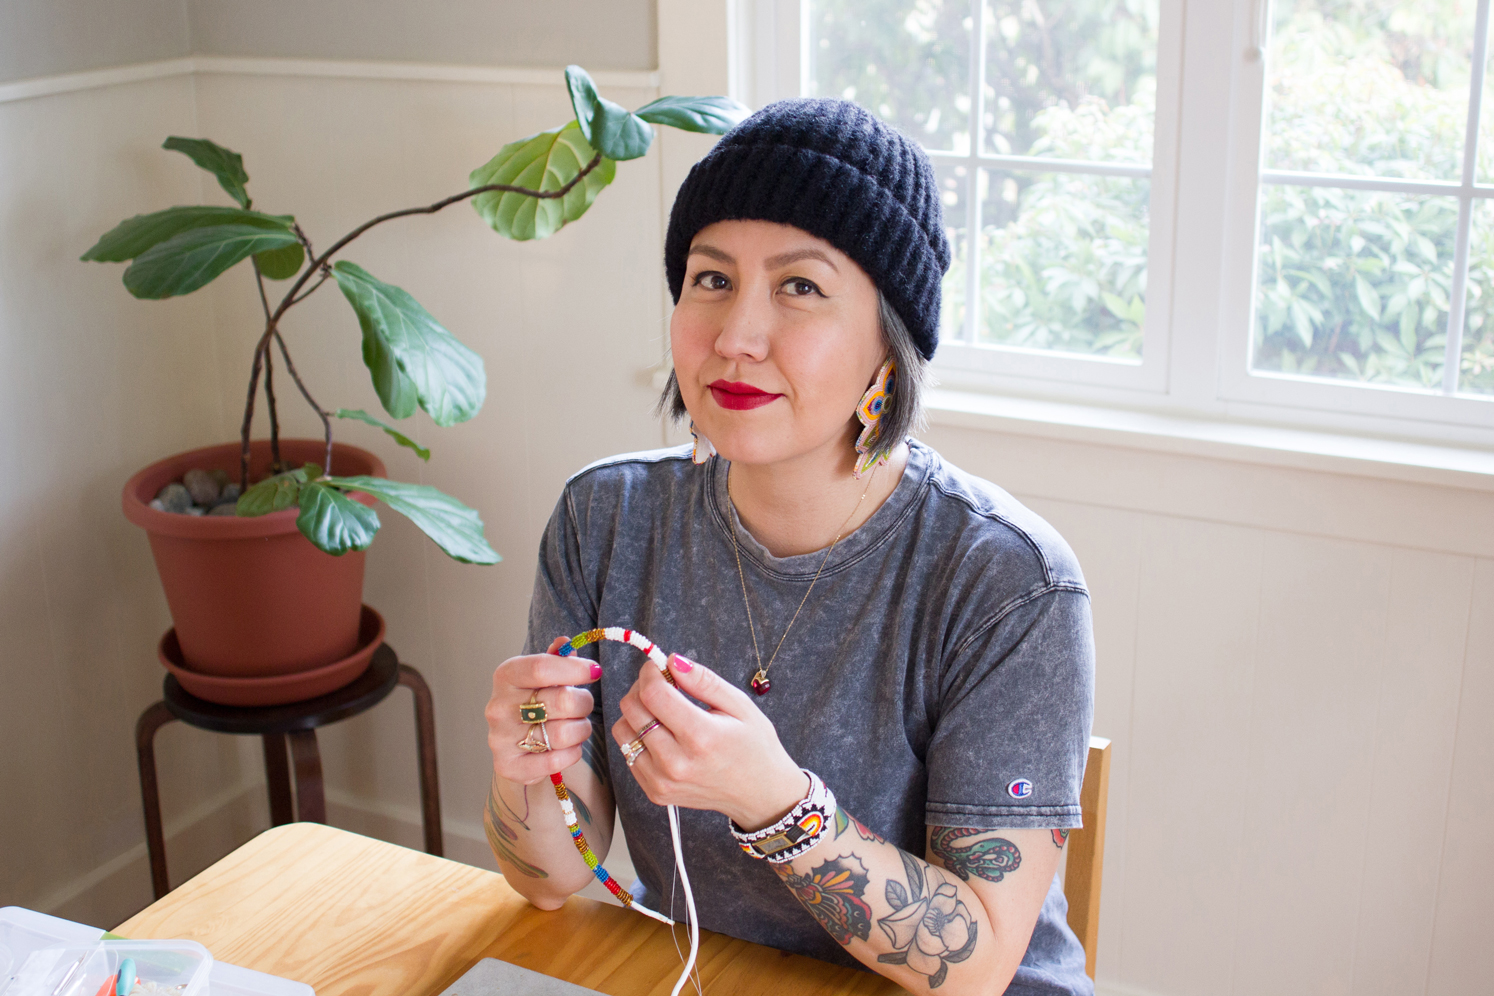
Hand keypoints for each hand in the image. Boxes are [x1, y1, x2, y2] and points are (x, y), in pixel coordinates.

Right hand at [487, 636, 601, 784]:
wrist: (514, 744)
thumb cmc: (533, 702)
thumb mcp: (542, 676)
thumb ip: (556, 659)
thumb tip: (565, 644)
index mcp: (506, 676)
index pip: (542, 667)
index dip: (575, 669)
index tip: (595, 671)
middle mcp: (499, 706)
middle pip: (561, 701)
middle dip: (584, 703)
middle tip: (584, 704)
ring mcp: (500, 738)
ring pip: (563, 733)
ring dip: (581, 730)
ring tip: (577, 726)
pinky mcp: (508, 765)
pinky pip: (555, 761)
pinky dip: (571, 754)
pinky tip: (568, 747)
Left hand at [612, 654, 808, 829]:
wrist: (759, 794)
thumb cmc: (754, 746)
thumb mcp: (740, 705)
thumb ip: (704, 681)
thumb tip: (672, 660)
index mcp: (700, 737)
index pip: (653, 694)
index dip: (651, 672)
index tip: (660, 666)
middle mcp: (676, 762)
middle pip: (632, 709)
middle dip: (642, 687)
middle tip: (662, 685)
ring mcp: (662, 781)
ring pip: (622, 730)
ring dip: (636, 713)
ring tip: (662, 711)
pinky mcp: (655, 792)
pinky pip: (628, 753)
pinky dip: (638, 736)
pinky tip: (663, 734)